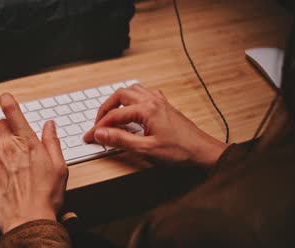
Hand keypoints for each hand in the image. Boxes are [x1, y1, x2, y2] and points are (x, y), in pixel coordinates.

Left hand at [0, 93, 67, 232]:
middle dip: (3, 122)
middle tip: (5, 126)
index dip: (8, 102)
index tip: (5, 97)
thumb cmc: (45, 198)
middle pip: (1, 124)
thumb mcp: (59, 167)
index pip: (14, 114)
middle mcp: (9, 145)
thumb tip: (50, 126)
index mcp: (29, 143)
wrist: (29, 219)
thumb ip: (52, 143)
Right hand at [83, 84, 227, 168]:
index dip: (99, 127)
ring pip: (132, 90)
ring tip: (110, 114)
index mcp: (147, 109)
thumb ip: (120, 140)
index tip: (90, 136)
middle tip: (97, 124)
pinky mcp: (165, 107)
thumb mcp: (145, 149)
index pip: (114, 115)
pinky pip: (145, 94)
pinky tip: (132, 110)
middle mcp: (153, 100)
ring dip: (118, 100)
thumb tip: (100, 134)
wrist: (204, 153)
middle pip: (120, 95)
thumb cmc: (180, 152)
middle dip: (105, 109)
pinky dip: (133, 99)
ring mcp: (160, 102)